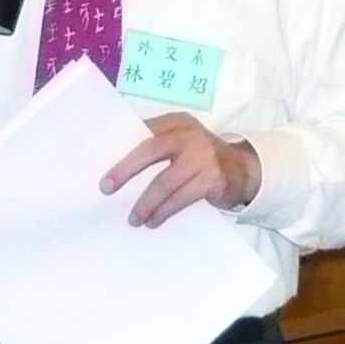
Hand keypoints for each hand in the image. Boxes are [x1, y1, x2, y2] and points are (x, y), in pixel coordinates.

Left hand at [100, 112, 260, 227]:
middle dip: (125, 170)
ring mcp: (203, 156)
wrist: (243, 170)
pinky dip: (164, 212)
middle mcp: (190, 135)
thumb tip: (117, 168)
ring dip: (145, 203)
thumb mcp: (182, 142)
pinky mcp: (212, 179)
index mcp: (177, 122)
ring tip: (133, 219)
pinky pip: (181, 198)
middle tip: (106, 188)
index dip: (122, 147)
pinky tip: (153, 221)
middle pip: (150, 151)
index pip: (143, 130)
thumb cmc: (201, 158)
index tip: (101, 164)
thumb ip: (157, 146)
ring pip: (165, 182)